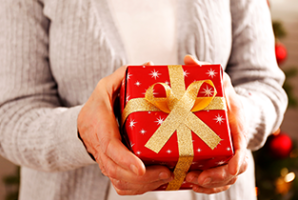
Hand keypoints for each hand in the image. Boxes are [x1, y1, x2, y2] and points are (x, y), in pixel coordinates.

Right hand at [77, 62, 172, 194]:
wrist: (82, 123)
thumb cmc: (97, 104)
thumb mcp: (106, 85)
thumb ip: (123, 75)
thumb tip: (149, 66)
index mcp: (98, 125)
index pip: (109, 146)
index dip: (124, 158)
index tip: (141, 168)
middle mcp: (98, 146)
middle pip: (115, 170)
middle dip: (141, 177)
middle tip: (165, 173)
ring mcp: (103, 160)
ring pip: (118, 181)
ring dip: (142, 185)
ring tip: (165, 178)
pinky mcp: (109, 167)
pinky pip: (119, 184)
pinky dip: (136, 188)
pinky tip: (154, 184)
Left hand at [184, 55, 248, 193]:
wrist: (234, 109)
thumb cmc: (228, 98)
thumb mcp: (221, 83)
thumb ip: (207, 72)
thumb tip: (188, 59)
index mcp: (238, 130)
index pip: (242, 151)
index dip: (235, 162)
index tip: (228, 168)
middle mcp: (236, 146)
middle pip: (233, 172)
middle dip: (216, 178)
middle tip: (195, 178)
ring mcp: (229, 155)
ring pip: (225, 179)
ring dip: (209, 184)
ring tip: (190, 182)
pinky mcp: (221, 160)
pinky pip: (219, 179)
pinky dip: (208, 185)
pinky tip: (192, 183)